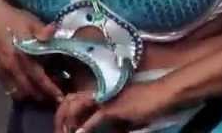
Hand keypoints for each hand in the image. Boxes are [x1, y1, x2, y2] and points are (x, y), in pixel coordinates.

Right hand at [0, 0, 62, 103]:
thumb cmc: (12, 17)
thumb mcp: (31, 21)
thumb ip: (43, 31)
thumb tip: (55, 32)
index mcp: (22, 55)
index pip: (39, 78)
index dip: (50, 89)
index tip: (60, 96)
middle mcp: (11, 66)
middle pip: (29, 90)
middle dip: (42, 95)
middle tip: (53, 95)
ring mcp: (2, 70)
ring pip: (17, 92)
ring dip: (30, 95)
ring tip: (41, 92)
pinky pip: (7, 88)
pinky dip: (18, 91)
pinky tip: (26, 87)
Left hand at [54, 80, 177, 132]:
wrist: (162, 95)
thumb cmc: (147, 103)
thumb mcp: (125, 114)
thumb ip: (111, 120)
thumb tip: (100, 129)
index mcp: (100, 93)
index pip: (74, 100)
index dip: (64, 113)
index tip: (62, 127)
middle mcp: (100, 93)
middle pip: (70, 102)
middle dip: (60, 118)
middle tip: (59, 132)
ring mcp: (106, 99)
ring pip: (77, 107)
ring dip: (69, 123)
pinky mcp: (114, 107)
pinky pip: (95, 118)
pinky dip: (85, 127)